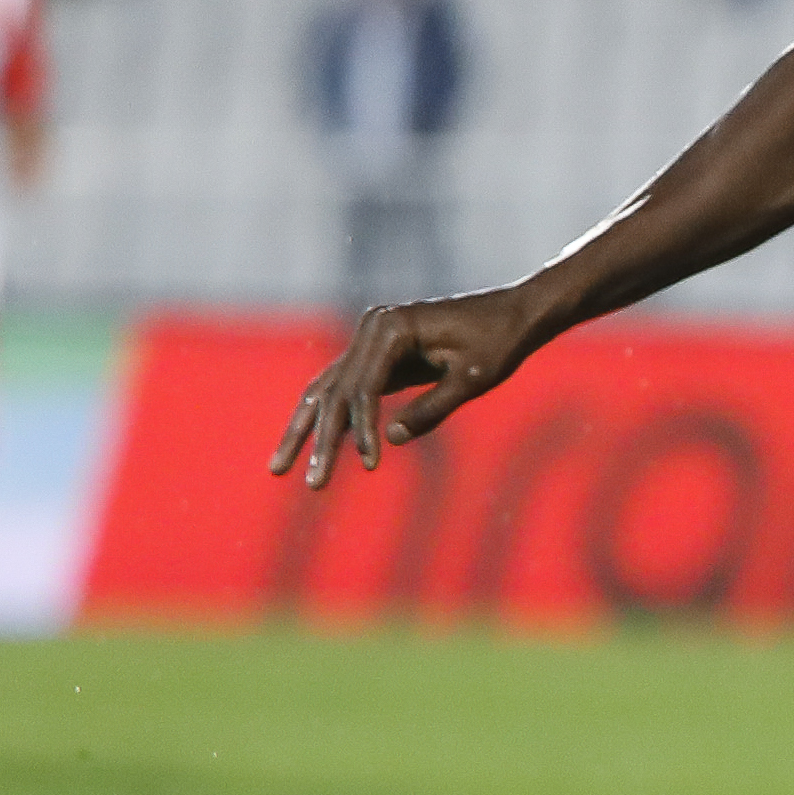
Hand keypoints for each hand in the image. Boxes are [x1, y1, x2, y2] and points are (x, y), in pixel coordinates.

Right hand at [272, 287, 544, 487]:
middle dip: (316, 439)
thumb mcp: (472, 379)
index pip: (363, 387)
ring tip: (278, 469)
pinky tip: (312, 449)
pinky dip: (330, 420)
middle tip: (301, 480)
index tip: (369, 464)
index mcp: (392, 327)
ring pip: (328, 391)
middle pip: (335, 391)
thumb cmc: (499, 343)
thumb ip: (433, 408)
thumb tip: (390, 438)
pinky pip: (345, 389)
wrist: (514, 315)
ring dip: (305, 431)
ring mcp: (370, 337)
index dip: (360, 429)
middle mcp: (373, 326)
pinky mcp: (377, 352)